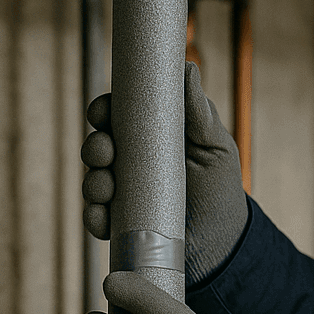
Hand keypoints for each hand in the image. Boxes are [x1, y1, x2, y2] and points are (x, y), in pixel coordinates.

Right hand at [82, 61, 249, 284]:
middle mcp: (131, 163)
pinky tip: (103, 217)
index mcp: (151, 137)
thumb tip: (188, 68)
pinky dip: (94, 216)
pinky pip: (95, 217)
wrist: (222, 245)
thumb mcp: (215, 147)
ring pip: (92, 180)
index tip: (102, 112)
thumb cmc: (219, 188)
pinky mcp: (118, 224)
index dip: (104, 110)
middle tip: (104, 152)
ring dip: (92, 181)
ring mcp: (122, 193)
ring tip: (106, 188)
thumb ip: (200, 113)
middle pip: (98, 145)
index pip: (118, 116)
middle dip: (94, 145)